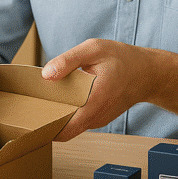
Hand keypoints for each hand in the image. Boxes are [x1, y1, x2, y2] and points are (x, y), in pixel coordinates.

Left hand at [43, 39, 158, 141]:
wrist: (148, 73)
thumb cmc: (122, 59)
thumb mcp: (94, 49)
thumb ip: (68, 60)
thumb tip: (45, 74)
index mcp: (94, 101)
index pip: (64, 129)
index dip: (45, 127)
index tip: (29, 118)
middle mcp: (96, 116)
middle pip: (63, 130)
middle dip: (46, 120)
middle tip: (32, 104)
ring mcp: (98, 120)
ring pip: (71, 125)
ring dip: (57, 115)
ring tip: (45, 97)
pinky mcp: (98, 118)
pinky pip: (78, 120)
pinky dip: (68, 112)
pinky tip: (63, 96)